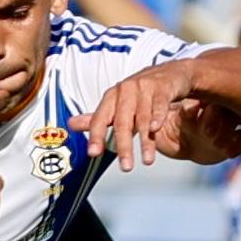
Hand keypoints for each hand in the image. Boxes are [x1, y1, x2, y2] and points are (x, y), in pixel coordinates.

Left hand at [72, 58, 196, 172]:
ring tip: (146, 160)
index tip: (94, 154)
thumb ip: (96, 118)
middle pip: (122, 121)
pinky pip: (159, 104)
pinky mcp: (162, 88)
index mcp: (112, 96)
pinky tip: (155, 129)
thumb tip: (70, 125)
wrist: (169, 73)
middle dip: (123, 146)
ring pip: (142, 117)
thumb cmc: (140, 91)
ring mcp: (144, 88)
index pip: (100, 118)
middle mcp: (125, 90)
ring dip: (145, 141)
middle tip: (126, 167)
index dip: (96, 136)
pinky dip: (157, 117)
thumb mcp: (117, 104)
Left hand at [154, 98, 240, 165]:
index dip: (192, 109)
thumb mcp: (160, 138)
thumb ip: (154, 134)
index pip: (193, 104)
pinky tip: (229, 153)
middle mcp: (208, 113)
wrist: (188, 151)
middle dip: (213, 118)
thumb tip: (145, 130)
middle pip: (216, 107)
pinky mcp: (234, 139)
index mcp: (189, 110)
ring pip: (231, 119)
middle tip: (206, 133)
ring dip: (225, 131)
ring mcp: (223, 125)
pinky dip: (239, 143)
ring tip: (217, 145)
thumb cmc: (171, 139)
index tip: (188, 115)